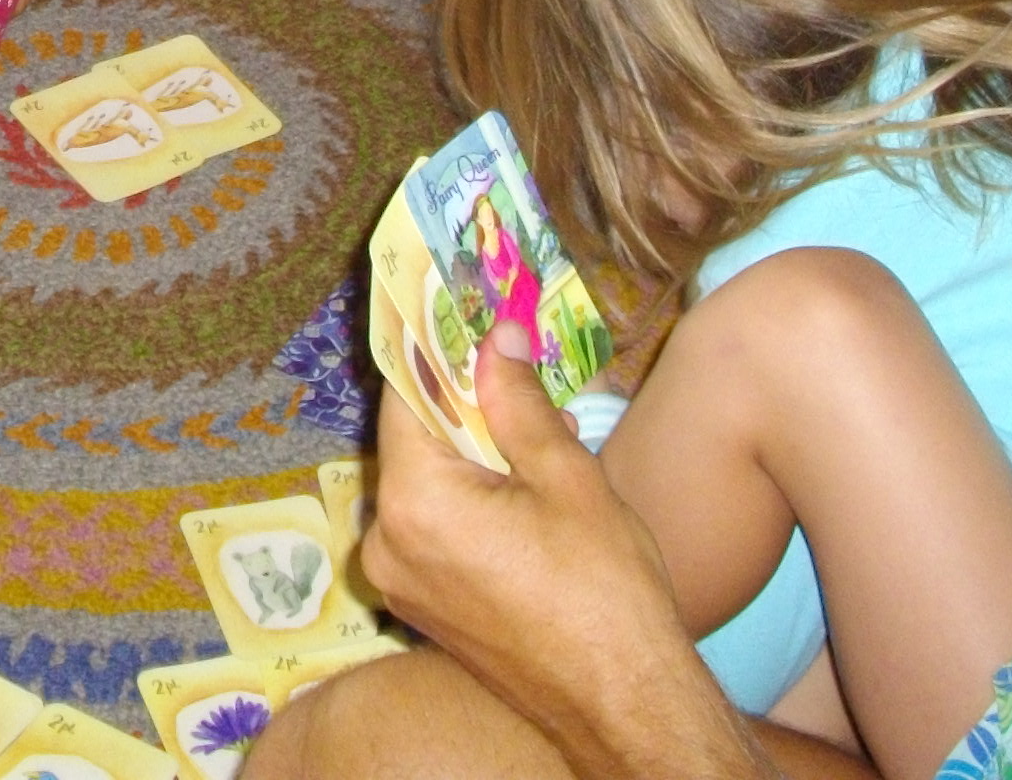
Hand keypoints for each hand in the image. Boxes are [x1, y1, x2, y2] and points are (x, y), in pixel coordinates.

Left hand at [367, 329, 771, 779]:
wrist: (624, 704)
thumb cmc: (606, 593)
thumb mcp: (568, 479)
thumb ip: (518, 403)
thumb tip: (495, 336)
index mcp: (415, 502)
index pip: (407, 392)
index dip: (436, 346)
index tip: (458, 307)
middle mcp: (387, 540)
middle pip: (413, 437)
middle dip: (462, 401)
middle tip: (511, 365)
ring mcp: (399, 579)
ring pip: (425, 481)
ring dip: (469, 451)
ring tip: (537, 431)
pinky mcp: (420, 604)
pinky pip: (432, 524)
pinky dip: (467, 497)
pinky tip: (522, 488)